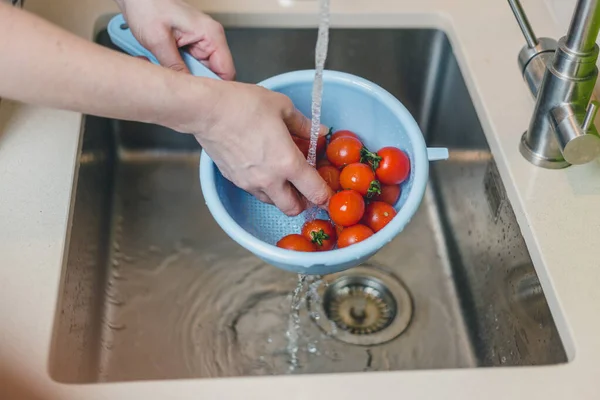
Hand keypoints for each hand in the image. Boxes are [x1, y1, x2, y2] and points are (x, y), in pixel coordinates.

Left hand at [115, 0, 234, 79]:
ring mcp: (200, 43)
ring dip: (186, 77)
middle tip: (179, 87)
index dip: (216, 89)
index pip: (226, 72)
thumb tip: (186, 88)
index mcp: (211, 34)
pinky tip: (166, 67)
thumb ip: (175, 67)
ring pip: (201, 73)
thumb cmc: (147, 5)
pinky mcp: (190, 46)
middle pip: (214, 75)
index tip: (200, 99)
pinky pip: (190, 66)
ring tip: (168, 74)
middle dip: (196, 83)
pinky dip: (179, 71)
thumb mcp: (158, 41)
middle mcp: (210, 38)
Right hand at [175, 79, 333, 215]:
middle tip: (306, 186)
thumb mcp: (282, 107)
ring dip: (282, 195)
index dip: (326, 196)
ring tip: (284, 175)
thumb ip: (305, 125)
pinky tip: (264, 168)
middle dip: (303, 202)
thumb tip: (319, 132)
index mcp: (287, 164)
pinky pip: (255, 191)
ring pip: (273, 202)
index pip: (315, 193)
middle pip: (293, 208)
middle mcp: (269, 180)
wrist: (206, 110)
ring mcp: (249, 183)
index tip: (329, 194)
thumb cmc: (244, 105)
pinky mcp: (234, 180)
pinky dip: (264, 187)